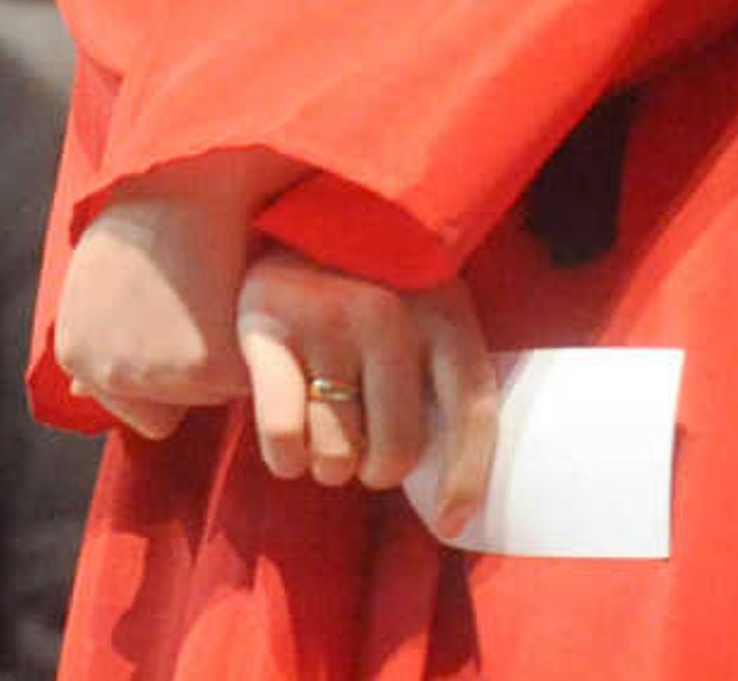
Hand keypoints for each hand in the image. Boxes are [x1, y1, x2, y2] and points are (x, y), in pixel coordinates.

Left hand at [51, 181, 254, 440]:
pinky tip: (238, 298)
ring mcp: (156, 375)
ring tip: (214, 289)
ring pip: (212, 394)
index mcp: (76, 352)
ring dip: (221, 354)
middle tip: (195, 294)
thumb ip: (94, 342)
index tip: (174, 307)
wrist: (192, 165)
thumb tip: (79, 395)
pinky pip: (248, 384)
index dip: (168, 361)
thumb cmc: (153, 212)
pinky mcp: (206, 368)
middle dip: (191, 361)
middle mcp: (108, 373)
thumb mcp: (95, 275)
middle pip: (175, 404)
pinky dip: (252, 350)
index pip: (140, 408)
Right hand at [233, 248, 496, 538]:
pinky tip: (290, 442)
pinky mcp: (265, 321)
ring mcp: (323, 312)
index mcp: (442, 306)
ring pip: (337, 451)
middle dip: (380, 469)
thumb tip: (449, 518)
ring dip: (331, 465)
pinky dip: (287, 457)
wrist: (302, 213)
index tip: (450, 523)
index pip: (472, 408)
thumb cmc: (378, 289)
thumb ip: (442, 391)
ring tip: (328, 432)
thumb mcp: (427, 320)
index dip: (467, 477)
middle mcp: (387, 308)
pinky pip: (283, 435)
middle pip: (398, 448)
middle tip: (366, 453)